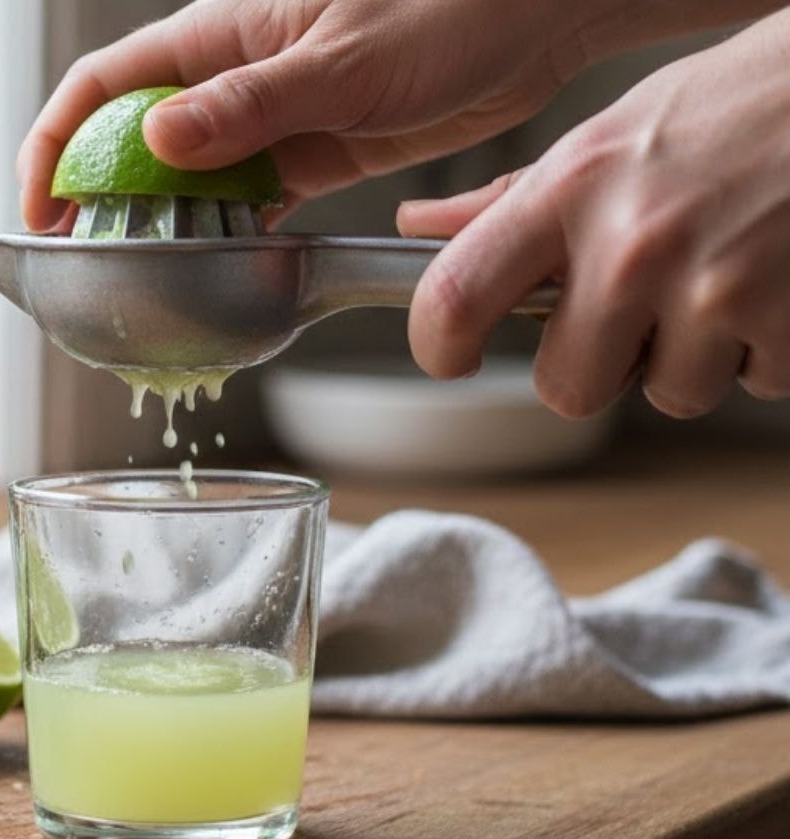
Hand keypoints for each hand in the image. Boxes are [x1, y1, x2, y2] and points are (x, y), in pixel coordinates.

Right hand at [18, 0, 777, 232]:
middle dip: (96, 198)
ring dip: (159, 225)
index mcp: (222, 33)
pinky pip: (246, 198)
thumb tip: (158, 138)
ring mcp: (270, 116)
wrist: (537, 18)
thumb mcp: (346, 61)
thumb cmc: (451, 6)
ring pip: (186, 176)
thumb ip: (253, 103)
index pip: (104, 86)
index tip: (42, 210)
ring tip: (140, 279)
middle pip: (132, 138)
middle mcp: (234, 75)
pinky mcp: (312, 150)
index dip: (57, 145)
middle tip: (82, 264)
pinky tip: (217, 267)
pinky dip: (226, 233)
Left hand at [400, 9, 789, 417]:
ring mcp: (709, 287)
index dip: (439, 347)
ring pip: (668, 396)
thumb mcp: (607, 135)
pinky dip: (763, 351)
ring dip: (692, 358)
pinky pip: (754, 385)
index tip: (451, 356)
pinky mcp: (782, 319)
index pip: (456, 296)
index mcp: (571, 190)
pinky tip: (770, 284)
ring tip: (717, 280)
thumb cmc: (730, 107)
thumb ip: (513, 199)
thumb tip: (419, 227)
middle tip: (635, 311)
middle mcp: (630, 244)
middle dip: (598, 366)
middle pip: (566, 388)